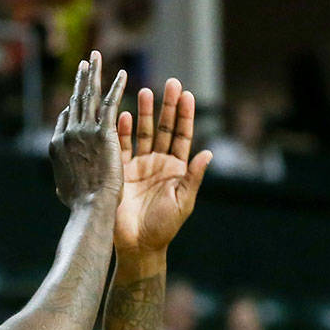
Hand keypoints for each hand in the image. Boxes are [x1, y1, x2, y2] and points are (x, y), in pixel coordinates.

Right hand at [50, 50, 127, 207]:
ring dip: (93, 74)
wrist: (90, 209)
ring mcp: (84, 132)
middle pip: (75, 101)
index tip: (76, 95)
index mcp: (57, 147)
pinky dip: (117, 88)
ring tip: (95, 58)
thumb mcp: (64, 190)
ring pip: (90, 96)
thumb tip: (62, 181)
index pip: (65, 119)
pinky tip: (123, 74)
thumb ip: (65, 178)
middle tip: (83, 64)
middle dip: (79, 80)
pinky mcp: (103, 133)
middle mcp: (68, 134)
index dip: (72, 106)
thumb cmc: (79, 207)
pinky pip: (111, 104)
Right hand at [113, 78, 211, 255]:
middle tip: (170, 83)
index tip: (187, 95)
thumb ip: (193, 178)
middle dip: (166, 106)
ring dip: (143, 113)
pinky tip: (122, 115)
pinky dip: (122, 132)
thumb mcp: (183, 202)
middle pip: (163, 128)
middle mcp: (158, 163)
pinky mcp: (120, 172)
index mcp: (177, 169)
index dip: (185, 116)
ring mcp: (139, 166)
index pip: (183, 136)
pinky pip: (121, 147)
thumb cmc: (164, 227)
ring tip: (144, 91)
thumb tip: (209, 154)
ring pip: (142, 133)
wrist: (137, 246)